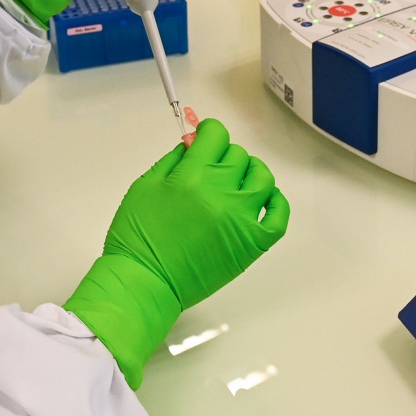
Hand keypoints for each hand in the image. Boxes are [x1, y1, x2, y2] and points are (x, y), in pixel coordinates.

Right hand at [64, 119, 289, 387]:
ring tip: (236, 181)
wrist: (145, 282)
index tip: (203, 137)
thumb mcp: (145, 186)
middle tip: (209, 167)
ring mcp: (241, 219)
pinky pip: (278, 215)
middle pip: (237, 155)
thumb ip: (173, 160)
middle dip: (222, 155)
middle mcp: (221, 193)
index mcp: (192, 175)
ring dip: (250, 172)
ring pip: (262, 178)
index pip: (216, 135)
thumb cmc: (136, 238)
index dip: (208, 132)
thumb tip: (193, 143)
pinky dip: (275, 202)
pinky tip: (261, 199)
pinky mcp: (253, 244)